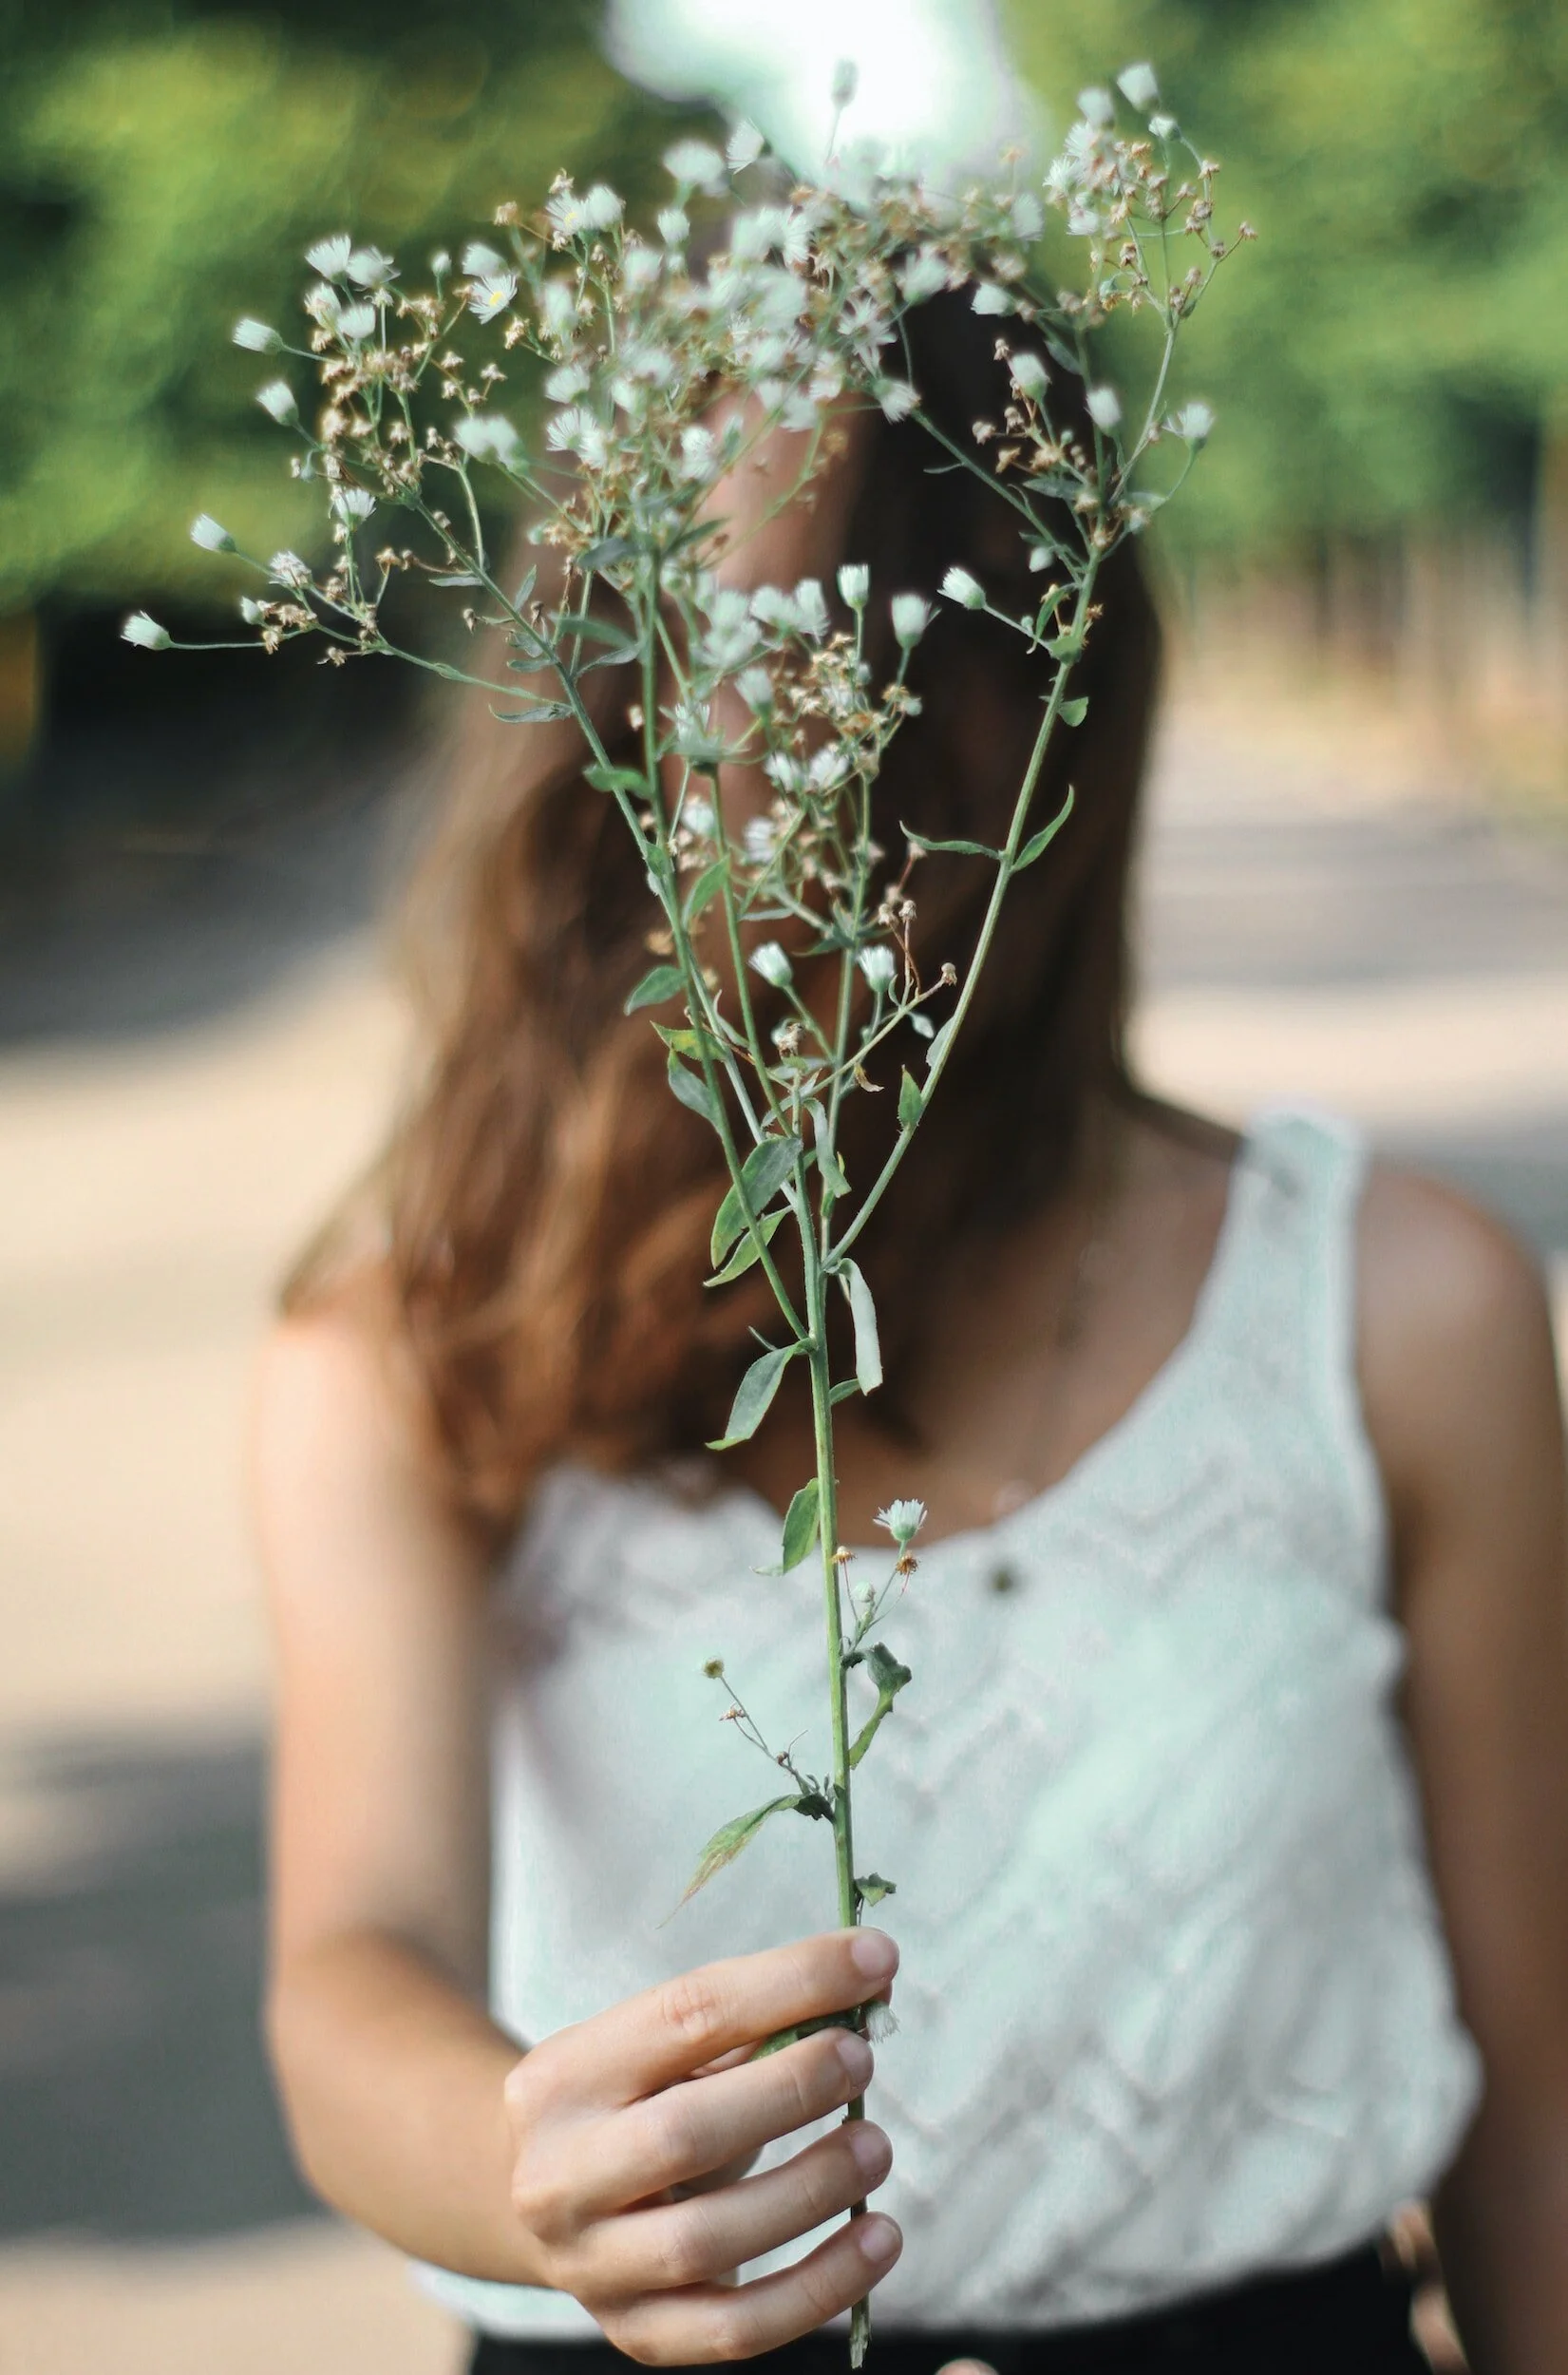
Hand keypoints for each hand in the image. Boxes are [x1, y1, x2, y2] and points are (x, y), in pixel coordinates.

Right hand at [502, 1928, 900, 2361]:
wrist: (545, 2207)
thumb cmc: (633, 2109)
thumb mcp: (665, 2056)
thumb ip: (759, 2020)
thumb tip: (873, 1974)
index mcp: (563, 2077)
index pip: (686, 2015)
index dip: (789, 1982)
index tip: (874, 1958)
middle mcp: (557, 2175)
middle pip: (683, 2133)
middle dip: (790, 2090)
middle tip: (862, 2060)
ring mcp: (590, 2265)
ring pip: (705, 2239)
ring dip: (811, 2188)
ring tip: (876, 2147)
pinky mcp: (635, 2332)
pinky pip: (736, 2328)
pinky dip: (819, 2287)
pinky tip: (878, 2240)